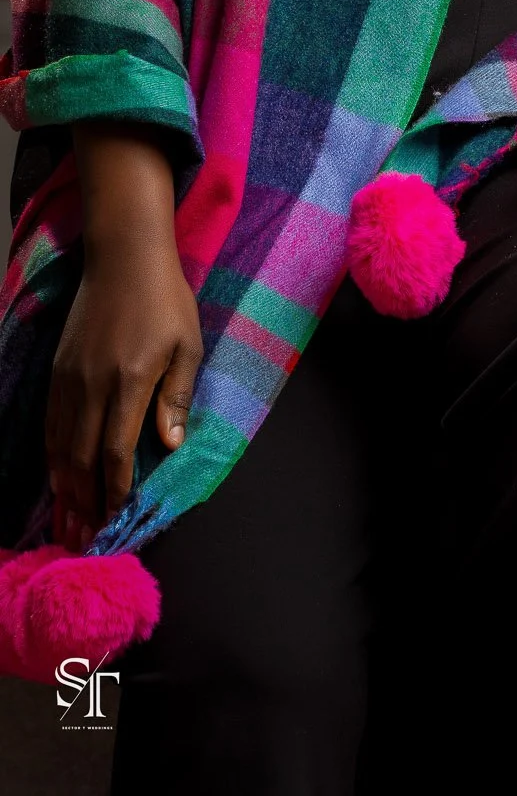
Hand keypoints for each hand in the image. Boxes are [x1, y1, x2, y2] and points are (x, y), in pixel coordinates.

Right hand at [46, 126, 202, 549]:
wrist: (124, 256)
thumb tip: (171, 446)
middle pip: (80, 459)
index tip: (116, 521)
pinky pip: (50, 425)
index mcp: (128, 382)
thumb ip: (177, 397)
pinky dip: (51, 457)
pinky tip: (57, 476)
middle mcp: (92, 386)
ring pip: (58, 446)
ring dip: (63, 488)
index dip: (114, 491)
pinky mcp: (57, 371)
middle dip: (83, 503)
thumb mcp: (187, 345)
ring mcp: (69, 379)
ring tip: (68, 522)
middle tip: (86, 539)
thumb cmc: (166, 300)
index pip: (115, 453)